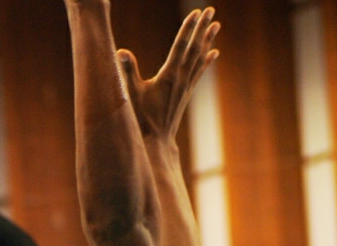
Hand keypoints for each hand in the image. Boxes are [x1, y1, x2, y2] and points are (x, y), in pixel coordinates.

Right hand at [117, 7, 219, 142]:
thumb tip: (120, 52)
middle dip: (202, 28)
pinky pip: (199, 72)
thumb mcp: (131, 94)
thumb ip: (127, 72)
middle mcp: (182, 78)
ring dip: (208, 40)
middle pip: (195, 48)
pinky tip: (214, 53)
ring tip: (216, 25)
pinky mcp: (186, 92)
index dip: (188, 28)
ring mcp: (186, 85)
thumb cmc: (141, 119)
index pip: (181, 46)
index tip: (197, 13)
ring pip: (200, 58)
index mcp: (169, 75)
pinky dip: (207, 60)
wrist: (156, 141)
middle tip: (211, 10)